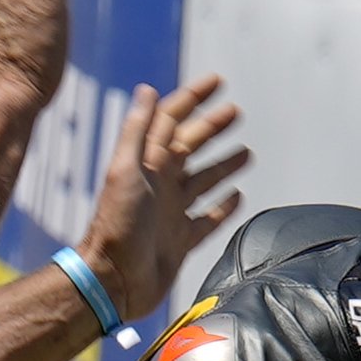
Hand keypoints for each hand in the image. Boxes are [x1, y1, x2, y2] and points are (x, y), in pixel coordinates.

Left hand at [78, 75, 250, 317]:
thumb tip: (147, 89)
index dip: (194, 98)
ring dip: (223, 164)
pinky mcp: (181, 240)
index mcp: (148, 163)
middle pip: (191, 146)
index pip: (172, 120)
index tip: (217, 82)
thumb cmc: (117, 224)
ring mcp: (171, 212)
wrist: (114, 279)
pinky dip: (222, 207)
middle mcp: (160, 184)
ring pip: (203, 180)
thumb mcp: (124, 170)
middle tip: (236, 112)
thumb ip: (137, 131)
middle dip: (212, 127)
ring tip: (246, 152)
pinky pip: (207, 219)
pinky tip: (237, 196)